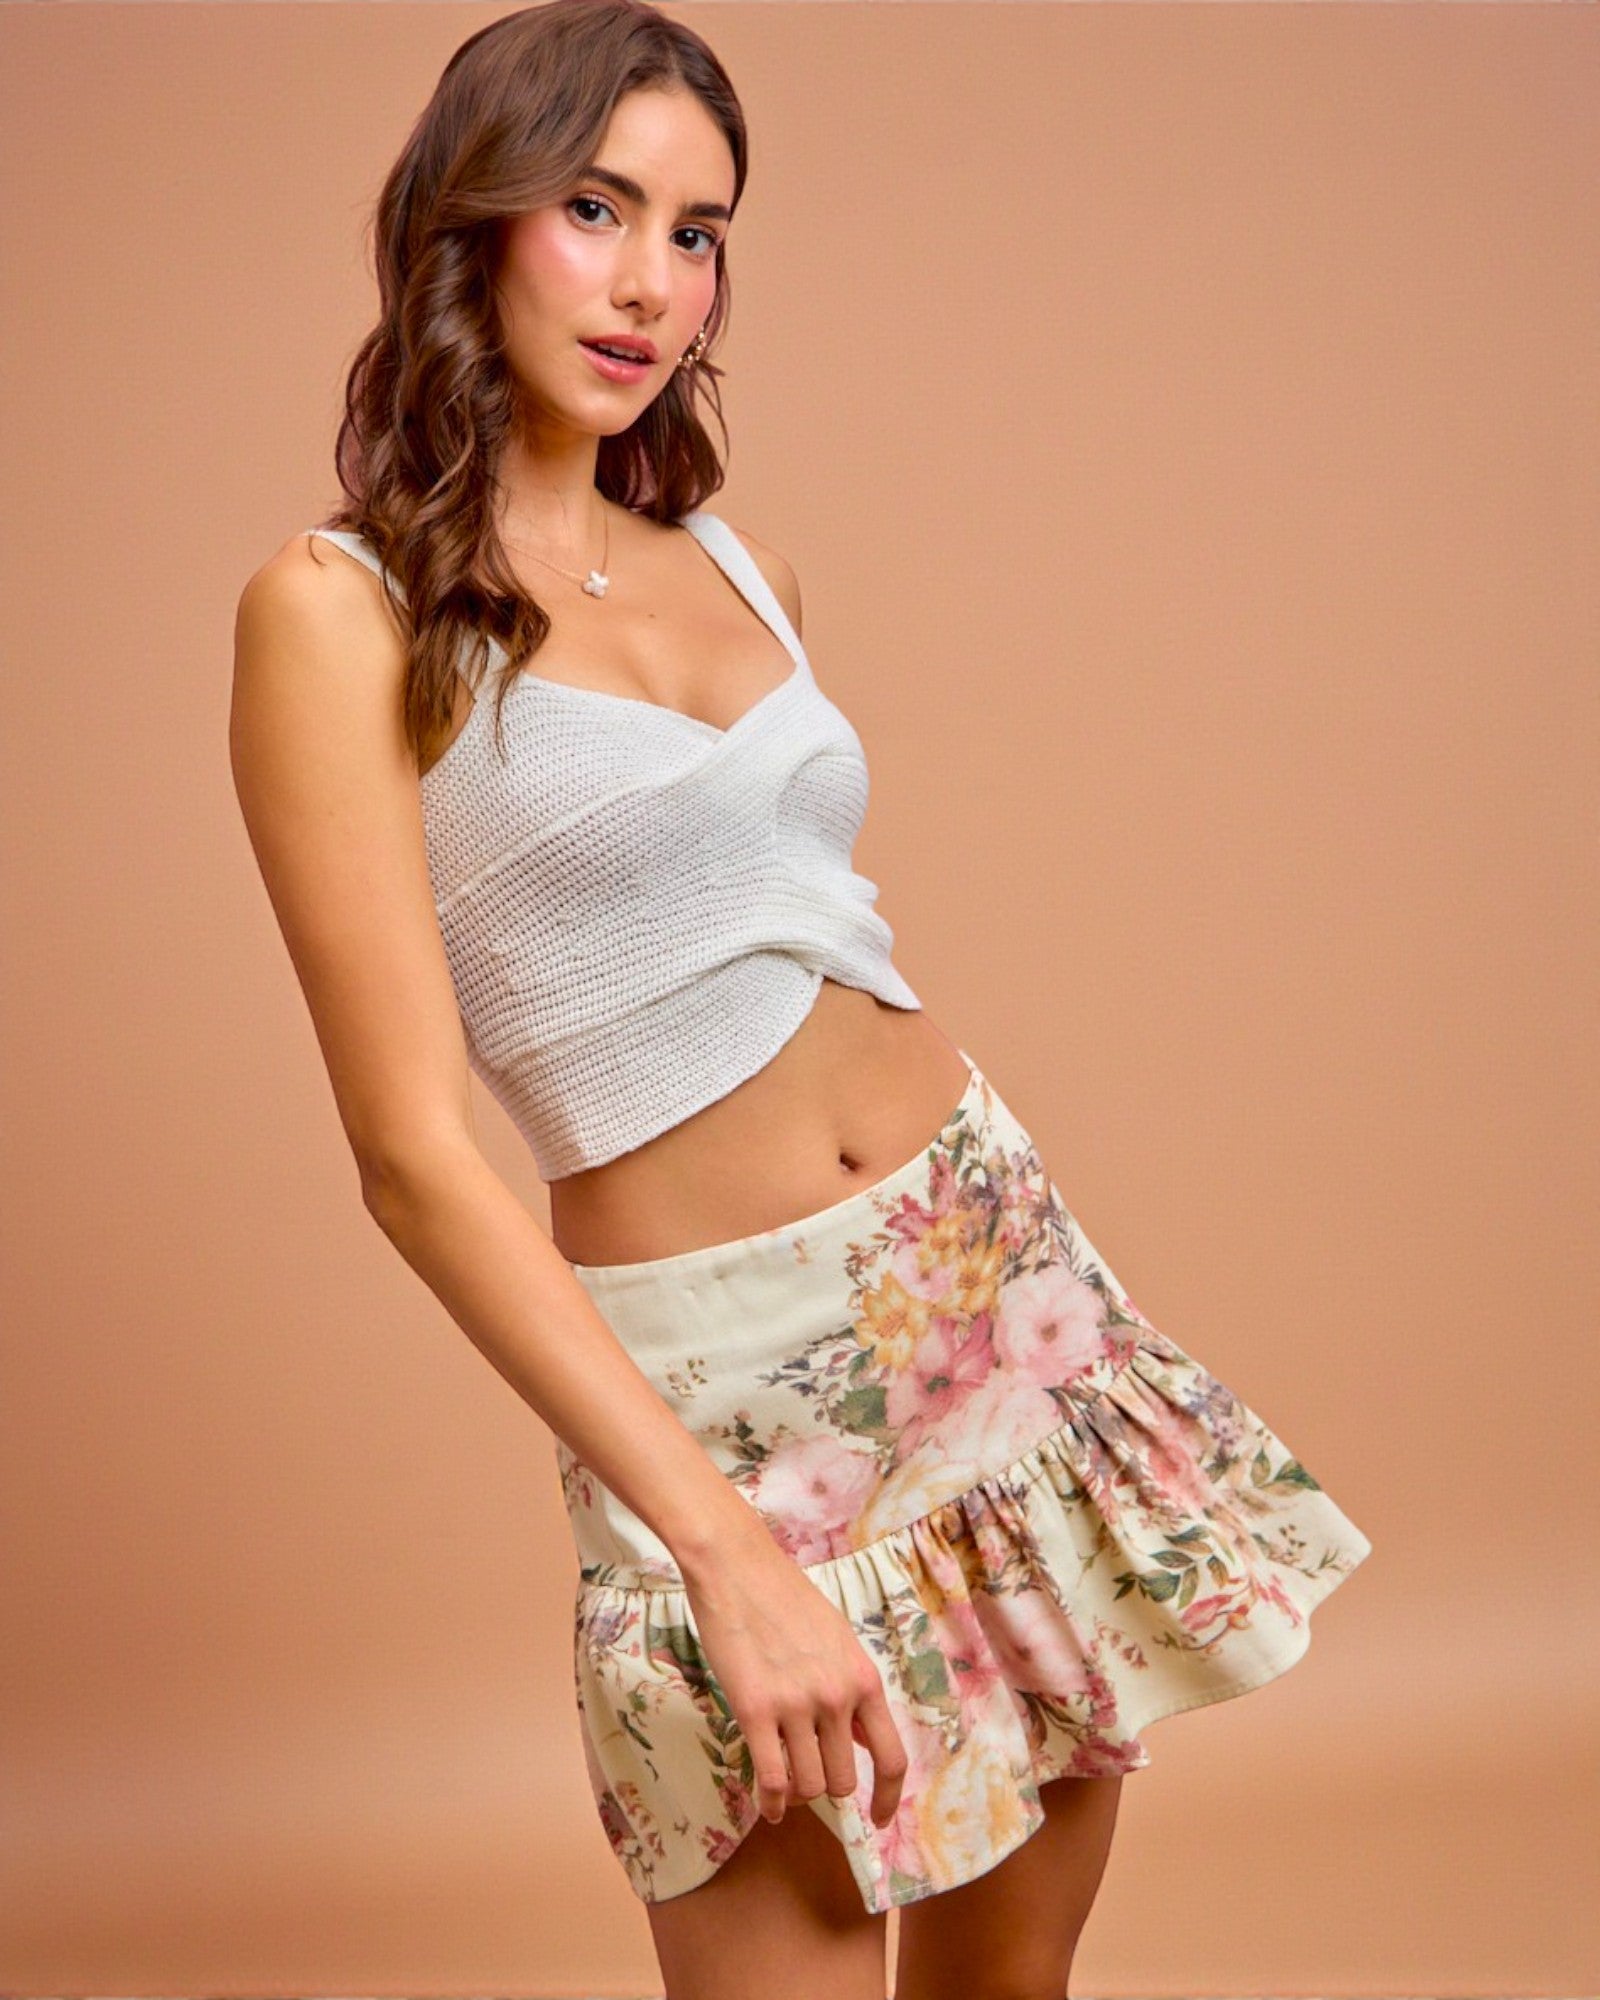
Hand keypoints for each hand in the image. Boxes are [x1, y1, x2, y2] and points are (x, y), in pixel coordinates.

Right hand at [679, 1516, 907, 1828]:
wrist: (737, 1567)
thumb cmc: (785, 1599)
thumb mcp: (838, 1641)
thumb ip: (852, 1689)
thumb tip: (865, 1738)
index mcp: (863, 1678)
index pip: (891, 1757)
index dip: (887, 1798)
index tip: (876, 1819)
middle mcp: (836, 1696)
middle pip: (841, 1781)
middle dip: (825, 1786)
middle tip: (806, 1775)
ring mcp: (796, 1705)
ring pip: (807, 1786)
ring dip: (795, 1793)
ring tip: (782, 1782)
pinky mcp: (754, 1709)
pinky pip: (771, 1779)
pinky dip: (770, 1803)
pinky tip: (767, 1806)